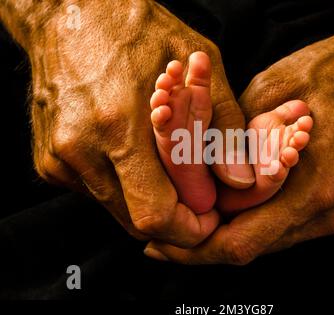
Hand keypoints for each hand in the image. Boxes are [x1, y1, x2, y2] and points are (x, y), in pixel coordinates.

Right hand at [8, 1, 252, 243]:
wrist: (70, 12)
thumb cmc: (137, 30)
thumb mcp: (197, 68)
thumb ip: (222, 130)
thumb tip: (238, 183)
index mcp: (118, 127)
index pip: (155, 214)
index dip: (189, 228)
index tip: (209, 218)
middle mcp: (80, 149)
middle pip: (136, 222)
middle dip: (174, 220)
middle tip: (196, 200)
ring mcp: (59, 157)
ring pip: (117, 210)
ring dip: (149, 201)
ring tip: (167, 170)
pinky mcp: (49, 160)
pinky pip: (97, 192)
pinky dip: (124, 186)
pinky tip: (135, 157)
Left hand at [144, 0, 333, 262]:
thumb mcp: (273, 92)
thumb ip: (237, 140)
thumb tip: (207, 170)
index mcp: (311, 188)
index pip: (241, 242)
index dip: (196, 249)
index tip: (165, 243)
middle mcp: (326, 212)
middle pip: (252, 248)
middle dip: (206, 245)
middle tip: (170, 237)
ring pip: (268, 238)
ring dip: (231, 231)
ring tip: (194, 219)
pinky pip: (286, 223)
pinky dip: (256, 219)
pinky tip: (234, 204)